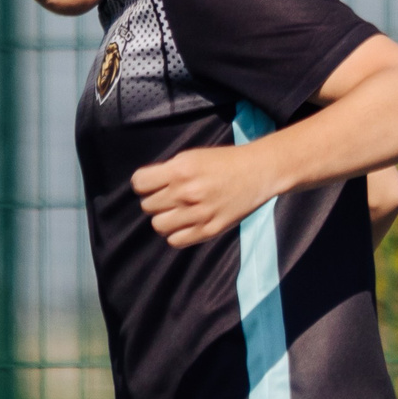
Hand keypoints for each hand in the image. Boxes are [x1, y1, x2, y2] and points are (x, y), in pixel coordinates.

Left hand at [132, 143, 280, 247]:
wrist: (257, 172)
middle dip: (156, 201)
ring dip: (165, 218)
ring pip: (158, 225)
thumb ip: (169, 171)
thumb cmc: (224, 162)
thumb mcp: (192, 157)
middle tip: (170, 197)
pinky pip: (175, 241)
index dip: (143, 184)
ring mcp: (197, 214)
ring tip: (178, 211)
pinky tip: (186, 224)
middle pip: (148, 206)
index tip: (152, 184)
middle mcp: (186, 193)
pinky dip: (177, 234)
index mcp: (180, 170)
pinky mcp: (209, 230)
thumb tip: (147, 187)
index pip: (139, 183)